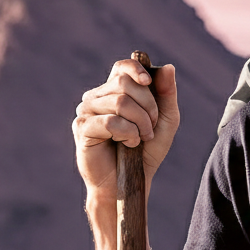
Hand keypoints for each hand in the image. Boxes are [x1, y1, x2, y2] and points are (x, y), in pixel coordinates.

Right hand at [72, 55, 179, 198]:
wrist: (130, 183)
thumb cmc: (146, 151)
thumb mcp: (165, 121)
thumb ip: (167, 94)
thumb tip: (168, 67)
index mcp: (114, 91)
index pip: (122, 67)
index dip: (136, 69)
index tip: (148, 82)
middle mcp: (97, 97)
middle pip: (124, 83)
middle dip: (147, 106)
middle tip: (151, 126)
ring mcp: (87, 111)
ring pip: (120, 102)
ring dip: (140, 123)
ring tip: (141, 138)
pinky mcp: (82, 128)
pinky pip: (111, 121)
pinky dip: (128, 133)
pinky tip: (129, 144)